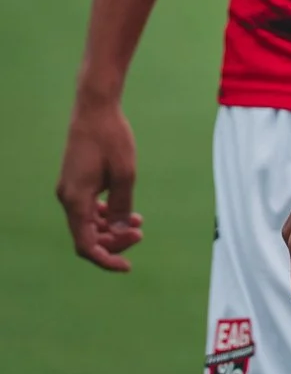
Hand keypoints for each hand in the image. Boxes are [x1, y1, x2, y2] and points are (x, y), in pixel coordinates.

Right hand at [57, 97, 143, 271]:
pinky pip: (87, 208)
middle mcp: (67, 198)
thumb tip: (120, 233)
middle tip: (140, 233)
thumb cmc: (111, 137)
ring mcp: (70, 189)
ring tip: (138, 223)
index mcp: (75, 200)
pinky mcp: (76, 180)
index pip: (86, 245)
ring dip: (111, 228)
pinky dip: (105, 214)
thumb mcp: (125, 174)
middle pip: (88, 236)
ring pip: (88, 223)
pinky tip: (125, 211)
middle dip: (114, 241)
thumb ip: (122, 207)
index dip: (106, 260)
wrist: (95, 107)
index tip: (127, 266)